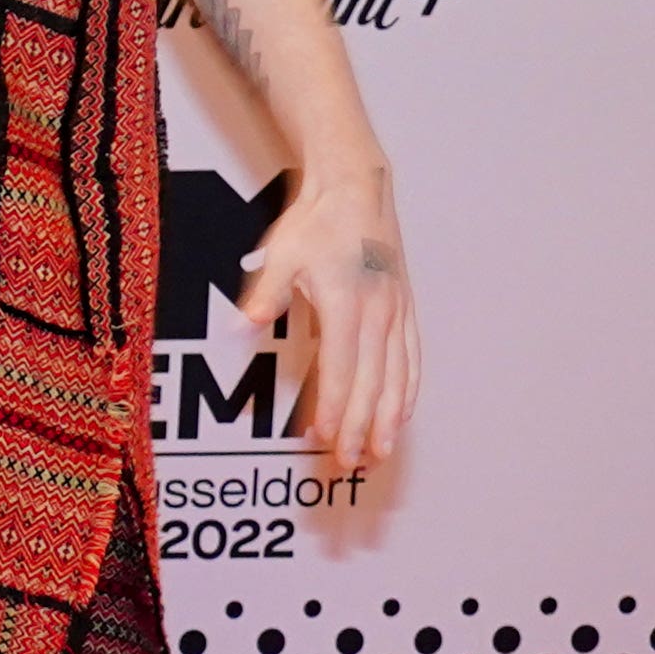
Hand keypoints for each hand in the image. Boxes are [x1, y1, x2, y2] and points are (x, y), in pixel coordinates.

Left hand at [236, 166, 421, 485]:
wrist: (355, 190)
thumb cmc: (315, 224)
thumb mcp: (280, 254)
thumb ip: (266, 293)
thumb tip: (243, 325)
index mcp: (347, 303)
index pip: (341, 368)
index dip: (335, 407)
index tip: (325, 437)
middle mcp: (379, 313)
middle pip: (372, 382)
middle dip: (361, 426)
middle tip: (350, 462)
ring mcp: (397, 312)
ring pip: (397, 376)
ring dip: (389, 418)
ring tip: (381, 453)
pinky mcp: (404, 309)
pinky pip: (411, 358)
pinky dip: (408, 390)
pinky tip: (403, 414)